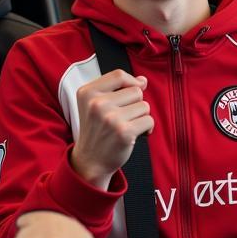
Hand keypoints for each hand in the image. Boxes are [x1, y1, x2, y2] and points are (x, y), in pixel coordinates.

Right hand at [72, 69, 153, 188]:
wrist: (90, 162)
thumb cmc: (96, 130)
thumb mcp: (95, 104)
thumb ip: (117, 88)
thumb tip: (143, 80)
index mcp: (87, 93)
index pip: (119, 75)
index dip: (131, 82)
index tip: (132, 92)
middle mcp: (97, 104)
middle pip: (136, 91)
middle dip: (135, 104)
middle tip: (121, 118)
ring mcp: (110, 118)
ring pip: (144, 106)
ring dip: (140, 117)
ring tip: (126, 126)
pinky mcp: (124, 132)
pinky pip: (149, 120)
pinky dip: (147, 128)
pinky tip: (134, 135)